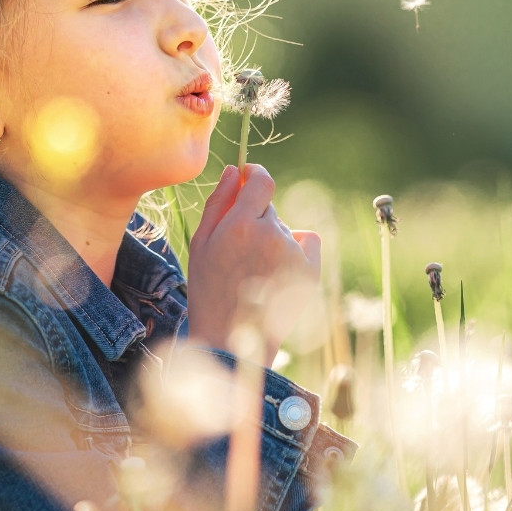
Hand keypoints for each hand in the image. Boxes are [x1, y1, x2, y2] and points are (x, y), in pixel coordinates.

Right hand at [185, 163, 321, 365]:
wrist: (231, 340)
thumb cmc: (209, 290)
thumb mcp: (201, 243)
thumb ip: (218, 202)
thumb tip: (234, 170)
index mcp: (240, 225)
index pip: (262, 180)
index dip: (256, 174)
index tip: (250, 177)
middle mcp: (271, 235)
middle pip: (269, 208)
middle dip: (256, 218)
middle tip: (240, 251)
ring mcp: (293, 254)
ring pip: (284, 228)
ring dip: (273, 238)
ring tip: (255, 271)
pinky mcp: (310, 271)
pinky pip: (307, 241)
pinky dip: (297, 248)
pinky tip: (278, 270)